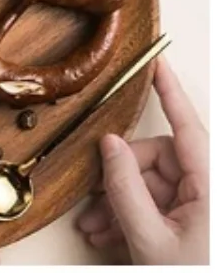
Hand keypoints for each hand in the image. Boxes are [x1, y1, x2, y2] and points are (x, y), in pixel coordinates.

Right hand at [76, 57, 207, 264]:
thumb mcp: (149, 240)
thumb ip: (124, 187)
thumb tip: (109, 145)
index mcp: (213, 189)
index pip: (187, 127)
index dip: (171, 91)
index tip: (157, 62)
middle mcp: (212, 192)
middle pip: (159, 160)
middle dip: (120, 177)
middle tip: (93, 201)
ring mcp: (205, 209)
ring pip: (155, 185)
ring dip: (121, 202)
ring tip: (97, 229)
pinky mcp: (199, 225)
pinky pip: (161, 205)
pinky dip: (133, 216)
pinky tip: (112, 236)